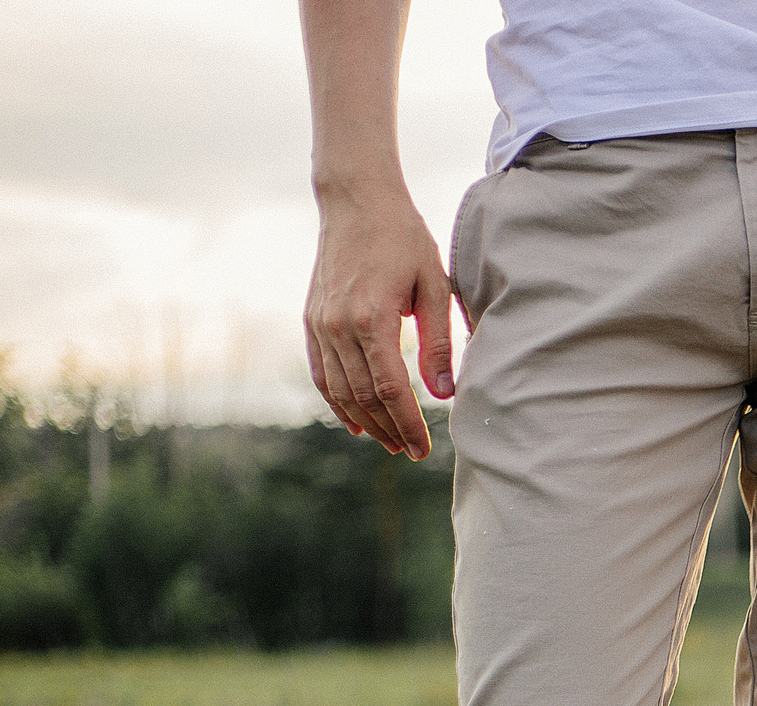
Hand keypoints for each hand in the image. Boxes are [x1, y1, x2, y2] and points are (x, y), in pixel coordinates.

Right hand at [304, 184, 454, 460]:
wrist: (356, 201)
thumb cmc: (404, 239)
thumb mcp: (435, 286)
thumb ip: (439, 342)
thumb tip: (444, 393)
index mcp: (372, 318)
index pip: (391, 389)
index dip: (408, 424)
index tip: (425, 448)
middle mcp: (339, 325)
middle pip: (364, 397)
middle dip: (389, 430)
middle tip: (412, 452)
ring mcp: (320, 323)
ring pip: (340, 390)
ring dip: (365, 422)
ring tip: (390, 443)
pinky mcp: (312, 319)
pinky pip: (321, 372)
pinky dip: (336, 401)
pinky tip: (356, 422)